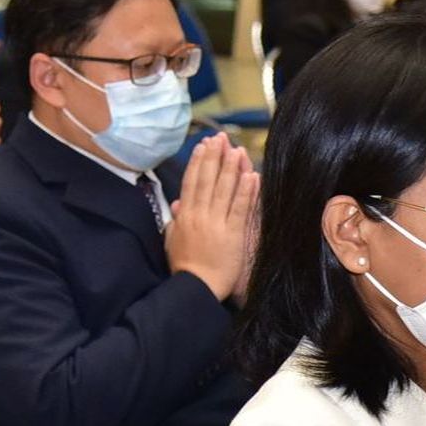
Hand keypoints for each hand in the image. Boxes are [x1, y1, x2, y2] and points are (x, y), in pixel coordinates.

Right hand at [165, 134, 261, 300]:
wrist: (195, 287)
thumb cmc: (185, 267)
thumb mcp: (173, 240)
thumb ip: (175, 220)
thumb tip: (177, 203)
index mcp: (185, 216)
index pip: (192, 182)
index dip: (197, 162)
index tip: (203, 146)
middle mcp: (199, 215)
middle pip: (207, 180)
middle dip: (214, 157)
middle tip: (220, 138)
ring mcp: (216, 224)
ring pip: (224, 190)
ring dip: (231, 168)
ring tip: (236, 149)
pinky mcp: (232, 234)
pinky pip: (240, 209)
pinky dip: (246, 192)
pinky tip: (252, 176)